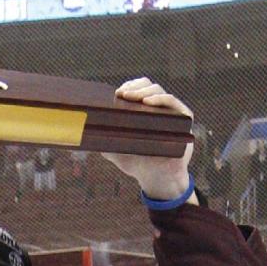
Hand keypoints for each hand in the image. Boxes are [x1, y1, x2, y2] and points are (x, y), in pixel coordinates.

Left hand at [104, 78, 193, 201]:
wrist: (156, 179)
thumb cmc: (138, 163)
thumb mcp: (115, 151)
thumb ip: (102, 140)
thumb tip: (82, 134)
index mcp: (144, 110)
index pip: (138, 89)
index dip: (128, 87)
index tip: (116, 94)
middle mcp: (159, 108)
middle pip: (148, 86)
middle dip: (134, 88)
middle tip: (122, 94)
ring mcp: (172, 112)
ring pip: (159, 92)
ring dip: (145, 92)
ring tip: (133, 97)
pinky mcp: (184, 118)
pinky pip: (174, 103)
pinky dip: (161, 100)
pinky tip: (149, 102)